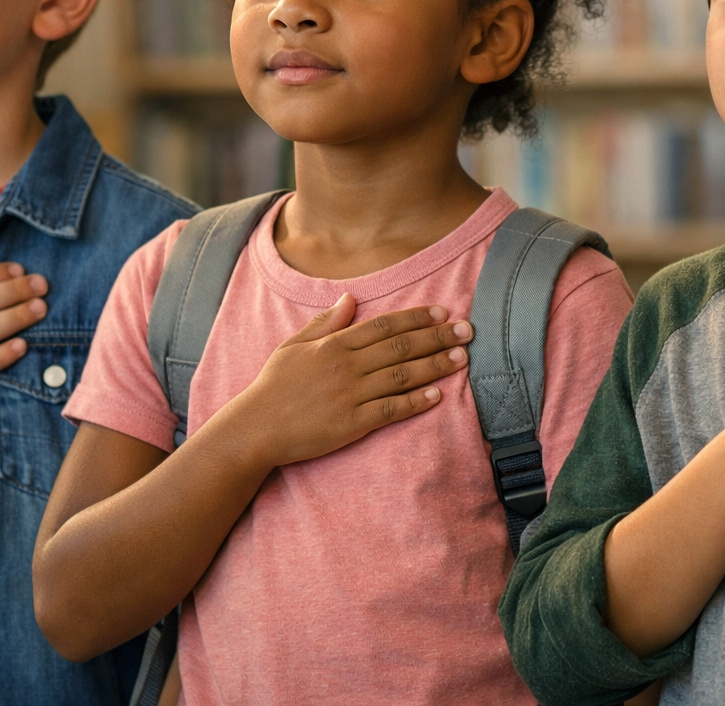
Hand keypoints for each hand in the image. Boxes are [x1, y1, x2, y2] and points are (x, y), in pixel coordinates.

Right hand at [217, 294, 472, 467]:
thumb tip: (351, 297)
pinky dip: (415, 402)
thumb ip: (326, 322)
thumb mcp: (294, 345)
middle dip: (437, 337)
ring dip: (434, 366)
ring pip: (401, 376)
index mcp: (334, 344)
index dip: (416, 318)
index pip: (384, 325)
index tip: (443, 312)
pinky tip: (437, 396)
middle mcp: (346, 366)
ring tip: (461, 359)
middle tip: (468, 331)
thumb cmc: (273, 386)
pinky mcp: (351, 424)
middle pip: (400, 347)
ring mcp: (350, 395)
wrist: (255, 427)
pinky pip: (390, 410)